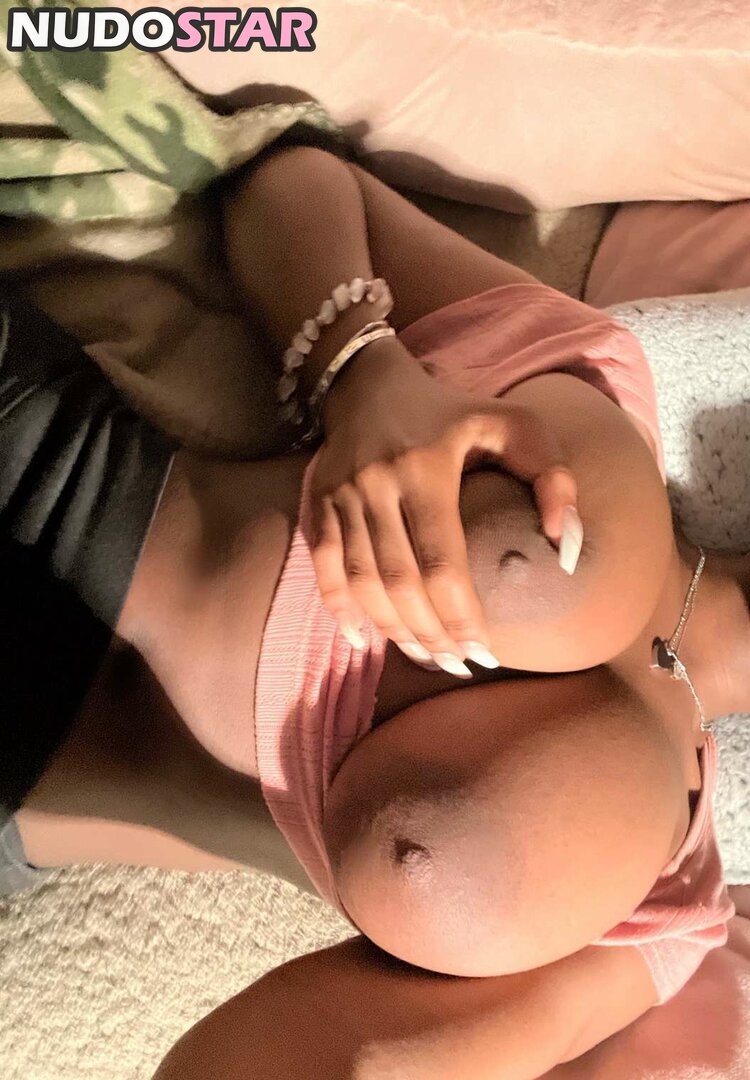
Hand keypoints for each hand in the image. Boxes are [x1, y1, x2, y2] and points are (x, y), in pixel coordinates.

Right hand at [309, 339, 580, 674]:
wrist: (369, 382)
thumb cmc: (453, 410)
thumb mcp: (515, 424)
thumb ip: (551, 477)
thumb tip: (561, 545)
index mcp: (427, 469)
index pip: (442, 564)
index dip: (462, 617)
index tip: (485, 653)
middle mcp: (378, 485)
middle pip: (401, 583)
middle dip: (431, 634)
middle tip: (458, 665)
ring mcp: (342, 496)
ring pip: (363, 582)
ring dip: (393, 630)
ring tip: (426, 658)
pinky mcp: (319, 503)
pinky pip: (325, 566)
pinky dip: (340, 607)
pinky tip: (362, 639)